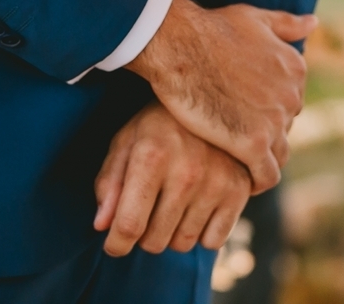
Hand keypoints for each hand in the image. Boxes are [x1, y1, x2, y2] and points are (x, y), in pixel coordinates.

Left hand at [94, 102, 250, 256]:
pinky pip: (213, 241)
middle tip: (148, 211)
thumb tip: (102, 225)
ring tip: (174, 205)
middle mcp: (187, 171)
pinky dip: (203, 233)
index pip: (128, 226)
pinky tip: (199, 208)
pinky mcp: (240, 189)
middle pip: (154, 241)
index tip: (115, 244)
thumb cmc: (159, 126)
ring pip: (182, 244)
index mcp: (152, 156)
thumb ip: (109, 184)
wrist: (213, 99)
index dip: (116, 245)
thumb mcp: (126, 143)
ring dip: (173, 233)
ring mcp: (218, 181)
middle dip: (144, 234)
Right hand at [126, 0, 312, 193]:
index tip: (245, 118)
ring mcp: (275, 121)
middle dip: (264, 135)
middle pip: (285, 129)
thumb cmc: (212, 28)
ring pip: (280, 155)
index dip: (267, 112)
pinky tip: (238, 183)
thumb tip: (313, 22)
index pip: (290, 103)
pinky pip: (266, 176)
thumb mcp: (256, 18)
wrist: (181, 43)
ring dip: (262, 162)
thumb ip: (287, 24)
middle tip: (235, 142)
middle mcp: (292, 96)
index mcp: (296, 69)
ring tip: (236, 166)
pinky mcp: (254, 143)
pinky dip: (255, 183)